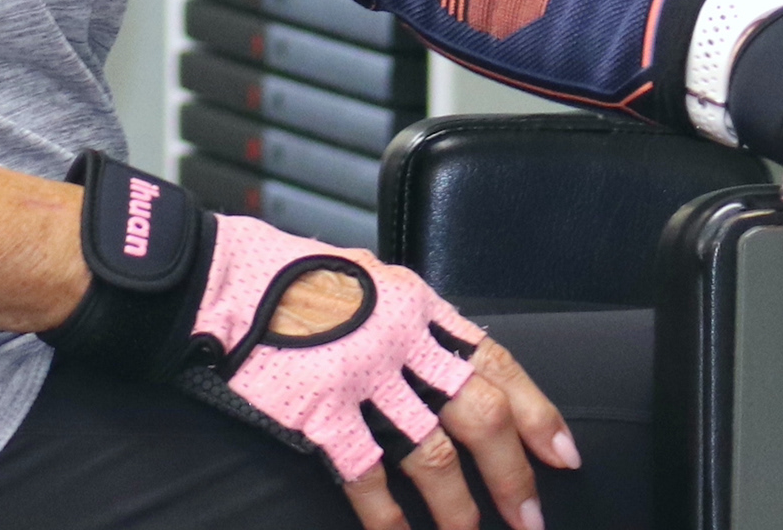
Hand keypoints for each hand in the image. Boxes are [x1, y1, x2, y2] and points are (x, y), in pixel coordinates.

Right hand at [188, 222, 575, 529]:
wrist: (220, 280)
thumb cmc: (287, 277)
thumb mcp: (365, 277)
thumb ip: (408, 315)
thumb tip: (446, 350)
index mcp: (416, 305)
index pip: (495, 362)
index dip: (537, 412)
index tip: (562, 454)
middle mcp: (400, 340)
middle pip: (479, 416)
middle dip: (511, 476)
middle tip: (529, 519)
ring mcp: (361, 378)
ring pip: (431, 456)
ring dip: (458, 510)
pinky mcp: (320, 412)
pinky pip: (367, 477)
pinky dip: (389, 518)